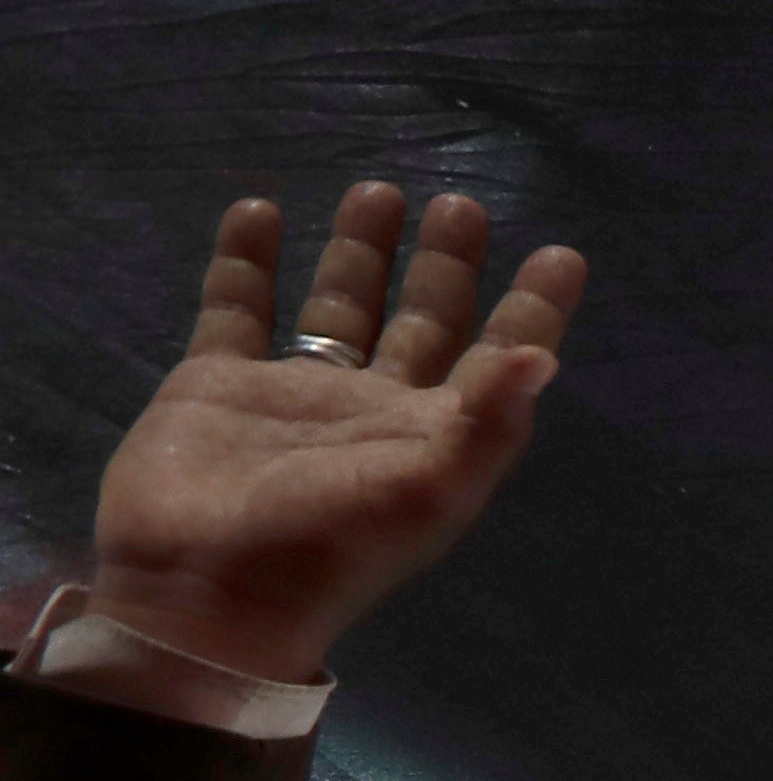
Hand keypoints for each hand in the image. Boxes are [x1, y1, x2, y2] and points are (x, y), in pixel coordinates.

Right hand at [81, 186, 589, 685]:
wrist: (203, 590)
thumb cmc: (327, 543)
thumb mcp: (426, 490)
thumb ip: (488, 421)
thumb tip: (546, 356)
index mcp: (433, 436)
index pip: (496, 359)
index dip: (531, 311)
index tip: (562, 253)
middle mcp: (373, 410)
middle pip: (422, 321)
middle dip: (445, 267)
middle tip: (463, 205)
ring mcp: (295, 395)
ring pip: (337, 306)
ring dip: (361, 253)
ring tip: (381, 191)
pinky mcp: (216, 385)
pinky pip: (236, 309)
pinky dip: (248, 262)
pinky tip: (260, 211)